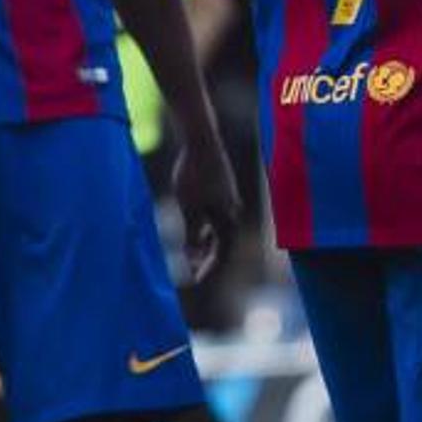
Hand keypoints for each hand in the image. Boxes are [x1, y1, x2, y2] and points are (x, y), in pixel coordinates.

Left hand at [170, 128, 241, 281]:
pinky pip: (217, 216)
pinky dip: (206, 228)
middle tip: (191, 272)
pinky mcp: (223, 189)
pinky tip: (193, 228)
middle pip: (223, 244)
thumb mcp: (188, 208)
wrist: (202, 140)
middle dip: (207, 259)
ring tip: (189, 255)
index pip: (222, 253)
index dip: (207, 269)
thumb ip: (191, 234)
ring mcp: (229, 199)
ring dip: (205, 244)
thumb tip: (191, 256)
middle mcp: (233, 211)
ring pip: (220, 229)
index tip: (193, 281)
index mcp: (228, 218)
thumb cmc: (193, 174)